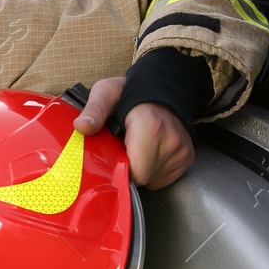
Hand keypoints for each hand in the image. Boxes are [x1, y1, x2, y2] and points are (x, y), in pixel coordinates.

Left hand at [74, 76, 195, 188]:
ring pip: (154, 180)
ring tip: (137, 148)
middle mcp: (172, 141)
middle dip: (130, 168)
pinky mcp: (187, 157)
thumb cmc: (130, 93)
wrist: (162, 88)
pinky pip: (164, 178)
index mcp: (151, 127)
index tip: (114, 155)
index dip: (121, 168)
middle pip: (144, 178)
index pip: (137, 172)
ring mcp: (182, 150)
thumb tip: (81, 126)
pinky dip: (154, 170)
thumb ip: (95, 109)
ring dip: (142, 170)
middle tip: (123, 149)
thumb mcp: (106, 93)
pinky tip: (148, 153)